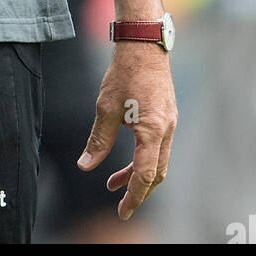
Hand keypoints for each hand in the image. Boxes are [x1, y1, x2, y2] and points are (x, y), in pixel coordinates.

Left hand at [76, 41, 176, 219]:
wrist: (144, 43)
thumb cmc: (124, 73)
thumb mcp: (105, 107)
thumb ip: (98, 140)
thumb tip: (86, 165)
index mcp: (152, 131)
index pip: (145, 175)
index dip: (133, 196)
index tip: (122, 211)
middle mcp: (166, 130)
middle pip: (156, 174)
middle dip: (138, 191)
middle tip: (120, 204)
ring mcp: (169, 122)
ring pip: (158, 161)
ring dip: (138, 174)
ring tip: (112, 181)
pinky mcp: (166, 115)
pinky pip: (158, 146)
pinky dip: (143, 157)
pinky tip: (125, 157)